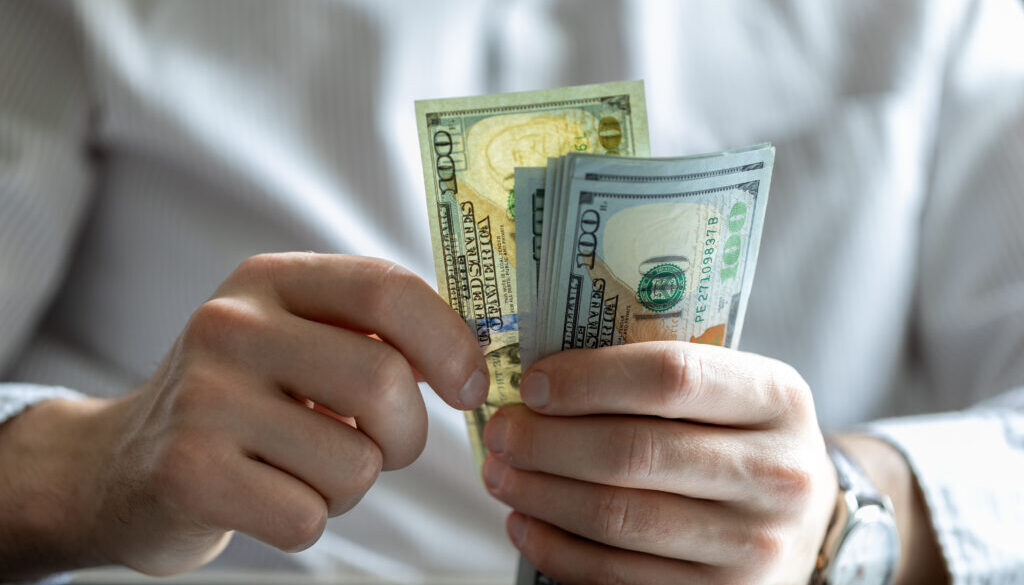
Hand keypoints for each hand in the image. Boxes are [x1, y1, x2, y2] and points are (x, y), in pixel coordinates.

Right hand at [0, 253, 488, 577]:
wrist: (123, 464)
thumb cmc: (242, 401)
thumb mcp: (294, 338)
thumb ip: (373, 333)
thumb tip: (470, 360)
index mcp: (271, 279)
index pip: (387, 289)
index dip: (450, 343)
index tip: (469, 388)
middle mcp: (231, 325)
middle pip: (382, 382)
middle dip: (407, 435)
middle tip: (388, 446)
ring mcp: (204, 397)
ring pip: (354, 464)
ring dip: (351, 484)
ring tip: (303, 467)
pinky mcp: (188, 471)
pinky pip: (308, 516)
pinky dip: (308, 521)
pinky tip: (267, 496)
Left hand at [482, 341, 836, 584]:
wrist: (801, 521)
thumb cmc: (740, 439)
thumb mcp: (729, 392)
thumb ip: (656, 376)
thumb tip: (542, 381)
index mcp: (777, 398)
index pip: (672, 376)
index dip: (588, 379)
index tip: (534, 384)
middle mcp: (776, 474)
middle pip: (633, 453)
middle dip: (546, 441)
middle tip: (500, 430)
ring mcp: (751, 546)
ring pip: (616, 518)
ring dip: (540, 494)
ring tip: (500, 473)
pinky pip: (615, 576)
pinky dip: (556, 549)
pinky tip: (526, 522)